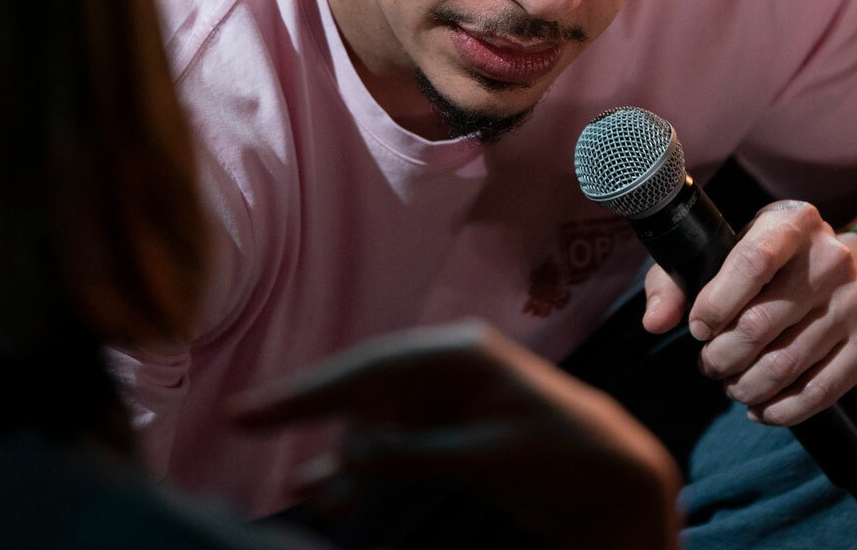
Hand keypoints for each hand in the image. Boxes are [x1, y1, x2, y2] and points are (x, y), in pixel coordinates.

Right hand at [229, 320, 678, 549]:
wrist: (615, 479)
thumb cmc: (565, 456)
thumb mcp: (490, 458)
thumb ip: (417, 455)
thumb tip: (349, 456)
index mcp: (460, 354)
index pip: (370, 368)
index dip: (307, 390)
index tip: (254, 410)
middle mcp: (446, 366)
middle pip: (358, 388)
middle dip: (306, 411)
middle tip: (241, 424)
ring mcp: (444, 397)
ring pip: (369, 424)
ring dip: (340, 461)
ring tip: (316, 502)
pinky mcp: (447, 429)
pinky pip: (389, 445)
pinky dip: (364, 471)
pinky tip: (338, 498)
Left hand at [639, 199, 856, 425]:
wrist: (856, 275)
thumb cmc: (773, 267)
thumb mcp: (725, 254)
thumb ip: (675, 282)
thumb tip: (655, 322)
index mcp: (794, 222)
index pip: (751, 262)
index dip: (715, 303)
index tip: (698, 328)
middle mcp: (833, 257)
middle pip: (760, 324)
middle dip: (721, 356)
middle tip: (710, 363)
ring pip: (784, 365)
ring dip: (745, 386)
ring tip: (732, 384)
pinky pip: (819, 392)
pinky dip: (781, 410)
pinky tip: (762, 407)